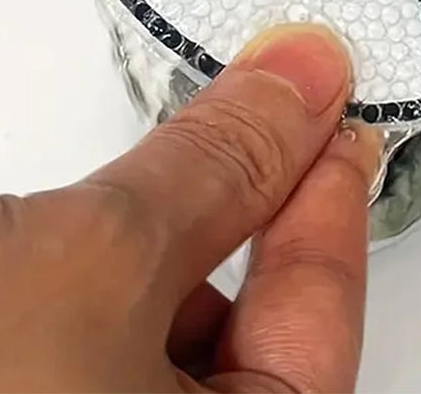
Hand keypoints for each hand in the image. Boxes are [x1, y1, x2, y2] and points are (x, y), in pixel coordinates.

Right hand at [0, 25, 382, 392]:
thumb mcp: (90, 265)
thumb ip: (216, 171)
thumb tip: (306, 80)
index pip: (319, 329)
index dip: (333, 207)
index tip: (335, 119)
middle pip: (244, 340)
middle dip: (255, 215)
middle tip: (274, 114)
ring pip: (156, 337)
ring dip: (172, 240)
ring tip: (184, 156)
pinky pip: (84, 341)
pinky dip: (99, 269)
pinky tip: (95, 219)